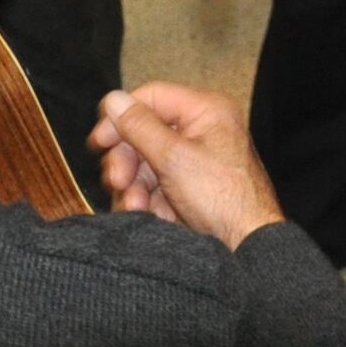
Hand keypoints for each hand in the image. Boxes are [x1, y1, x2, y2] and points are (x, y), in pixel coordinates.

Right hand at [89, 83, 287, 247]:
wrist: (246, 248)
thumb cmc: (223, 199)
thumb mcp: (174, 159)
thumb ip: (140, 127)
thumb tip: (112, 99)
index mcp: (206, 111)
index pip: (152, 97)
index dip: (121, 118)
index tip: (98, 142)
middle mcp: (202, 131)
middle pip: (145, 133)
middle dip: (127, 161)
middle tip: (116, 181)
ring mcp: (195, 161)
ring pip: (147, 163)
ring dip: (134, 186)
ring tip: (136, 206)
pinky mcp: (190, 188)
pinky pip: (157, 186)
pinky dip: (148, 200)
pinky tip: (149, 215)